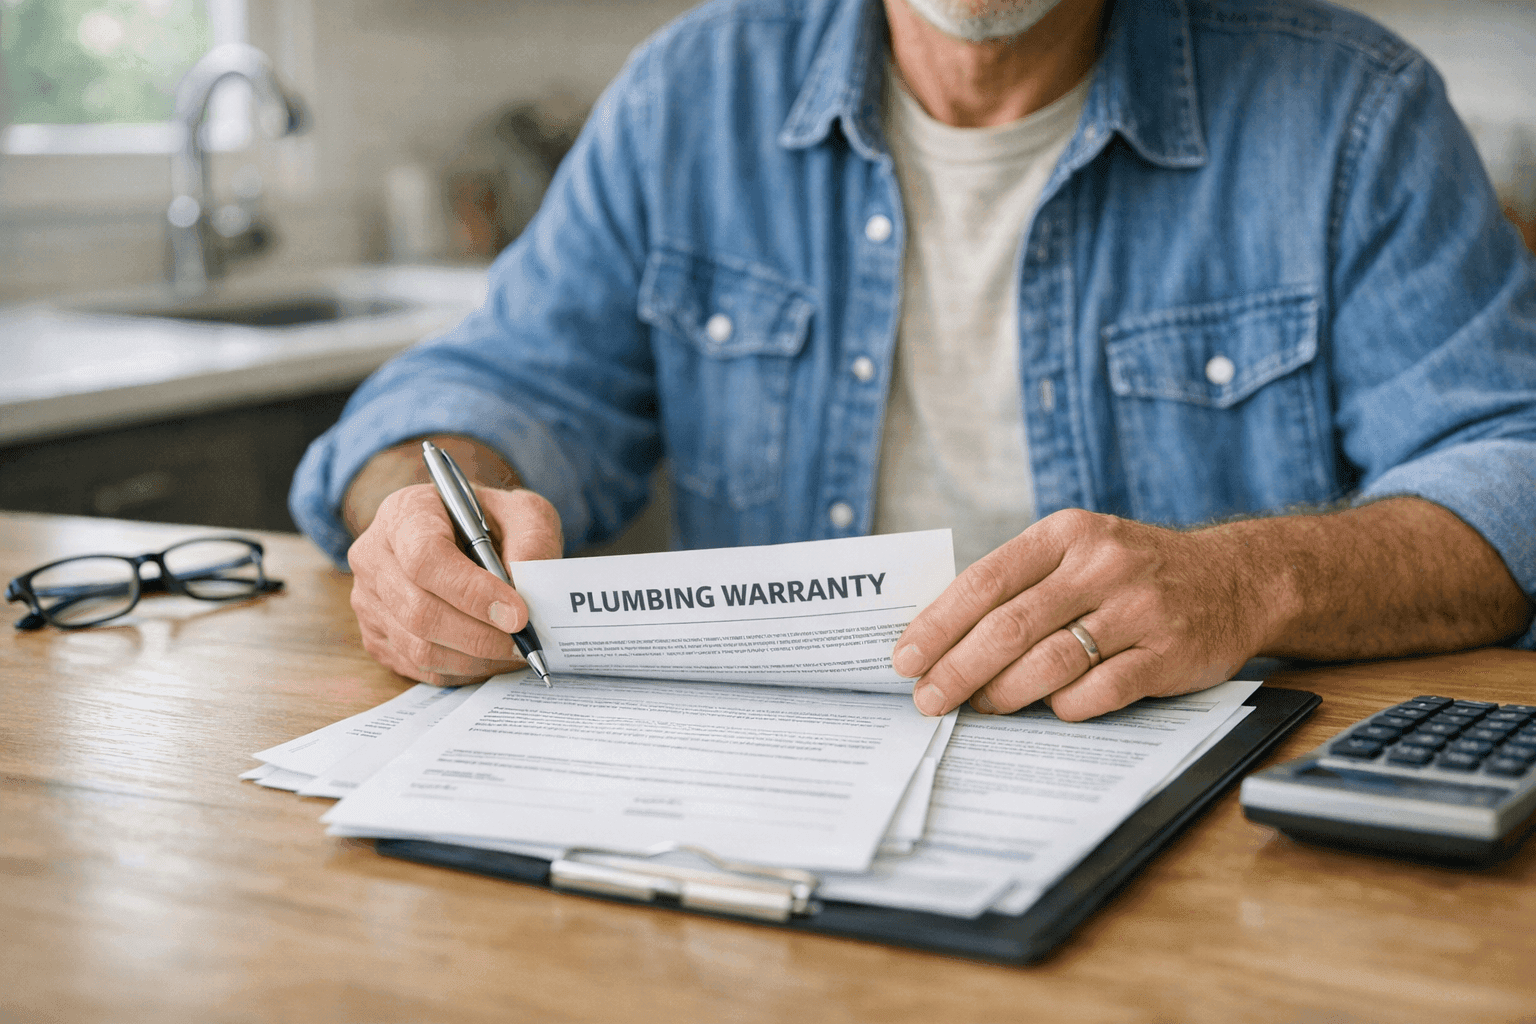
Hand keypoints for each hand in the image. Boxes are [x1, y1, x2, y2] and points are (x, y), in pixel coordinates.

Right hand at [346, 483, 562, 685]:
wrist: (460, 534)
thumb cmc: (491, 521)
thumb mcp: (522, 512)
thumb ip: (531, 542)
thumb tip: (527, 590)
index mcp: (406, 512)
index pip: (426, 558)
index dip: (472, 592)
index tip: (518, 614)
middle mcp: (374, 555)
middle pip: (419, 610)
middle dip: (480, 635)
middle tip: (523, 643)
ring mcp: (368, 598)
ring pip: (418, 646)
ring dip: (474, 658)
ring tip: (513, 652)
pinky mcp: (374, 634)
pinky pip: (418, 666)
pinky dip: (461, 669)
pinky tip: (490, 657)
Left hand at [891, 510, 1270, 720]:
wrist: (1237, 579)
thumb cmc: (1134, 572)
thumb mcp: (1079, 551)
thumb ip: (1021, 583)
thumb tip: (941, 637)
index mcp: (1067, 534)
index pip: (985, 580)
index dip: (938, 624)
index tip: (905, 658)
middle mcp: (1102, 565)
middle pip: (1010, 626)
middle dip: (958, 669)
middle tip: (928, 699)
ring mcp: (1139, 609)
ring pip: (1049, 662)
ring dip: (1004, 693)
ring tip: (980, 706)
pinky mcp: (1168, 653)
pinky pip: (1098, 691)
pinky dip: (1064, 707)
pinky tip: (1050, 709)